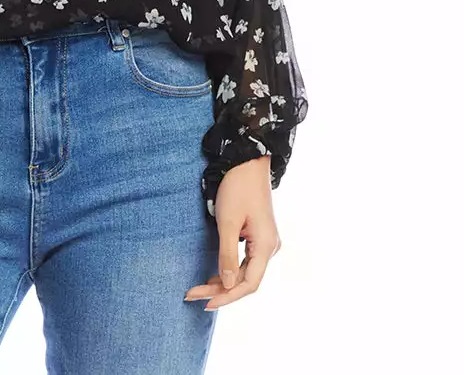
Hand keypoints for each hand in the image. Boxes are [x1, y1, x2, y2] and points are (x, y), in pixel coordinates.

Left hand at [184, 156, 281, 310]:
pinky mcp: (259, 236)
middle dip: (220, 290)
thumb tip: (226, 285)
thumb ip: (227, 254)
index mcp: (266, 247)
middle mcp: (270, 248)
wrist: (248, 161)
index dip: (227, 296)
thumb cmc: (237, 187)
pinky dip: (229, 270)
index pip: (248, 284)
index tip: (205, 302)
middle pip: (246, 280)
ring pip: (245, 272)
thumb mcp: (228, 221)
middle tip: (193, 294)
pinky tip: (214, 275)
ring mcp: (265, 242)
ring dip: (223, 281)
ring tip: (200, 289)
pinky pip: (245, 261)